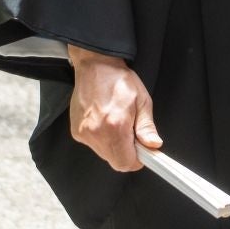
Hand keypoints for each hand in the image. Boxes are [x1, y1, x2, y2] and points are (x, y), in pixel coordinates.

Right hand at [67, 47, 160, 172]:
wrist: (95, 65)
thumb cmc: (118, 79)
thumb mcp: (141, 100)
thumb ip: (147, 126)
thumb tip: (153, 145)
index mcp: (116, 126)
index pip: (126, 163)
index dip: (137, 160)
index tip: (142, 151)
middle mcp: (97, 133)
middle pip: (115, 161)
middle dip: (126, 152)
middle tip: (131, 133)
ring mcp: (84, 133)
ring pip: (104, 154)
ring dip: (114, 146)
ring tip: (117, 123)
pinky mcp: (76, 131)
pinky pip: (93, 145)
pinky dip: (102, 139)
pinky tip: (105, 121)